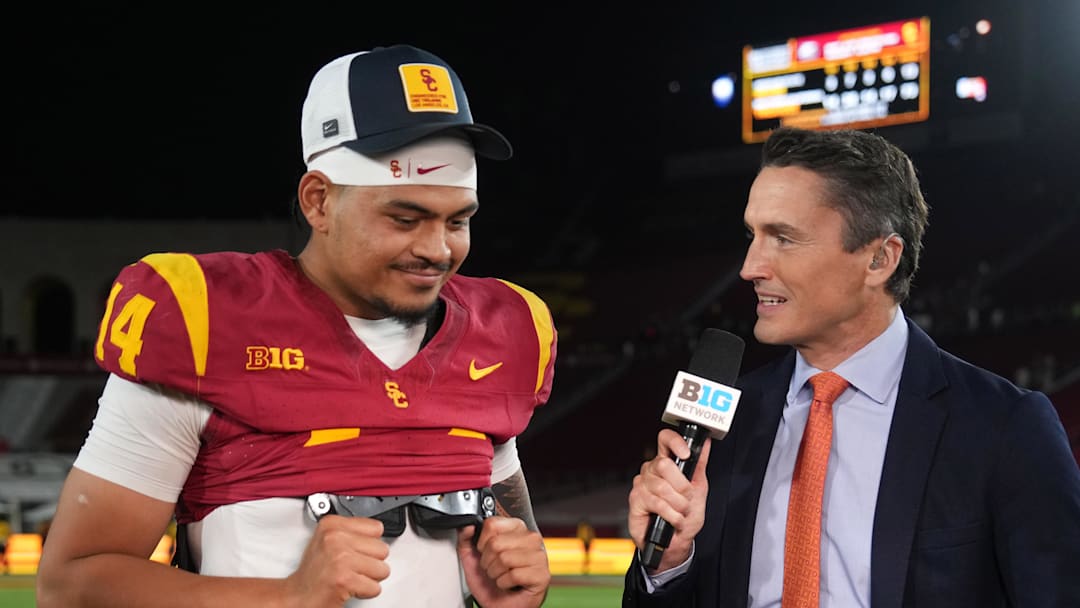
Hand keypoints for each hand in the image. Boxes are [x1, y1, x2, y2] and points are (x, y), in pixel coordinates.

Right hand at [283, 514, 389, 606]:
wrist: (297, 597)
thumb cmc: (314, 572)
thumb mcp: (328, 540)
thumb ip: (352, 532)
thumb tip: (379, 532)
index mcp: (332, 524)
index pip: (376, 528)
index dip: (369, 544)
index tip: (355, 551)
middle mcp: (335, 538)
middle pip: (382, 549)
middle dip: (372, 563)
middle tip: (352, 567)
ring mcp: (340, 558)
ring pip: (382, 569)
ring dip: (369, 578)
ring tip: (351, 577)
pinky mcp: (344, 579)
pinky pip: (375, 587)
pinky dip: (365, 592)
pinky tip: (350, 588)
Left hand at [457, 516, 549, 607]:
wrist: (500, 606)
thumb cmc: (490, 583)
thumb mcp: (472, 558)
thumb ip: (466, 539)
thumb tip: (468, 526)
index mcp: (516, 528)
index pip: (492, 524)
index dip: (482, 542)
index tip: (486, 552)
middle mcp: (531, 539)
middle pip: (496, 543)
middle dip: (488, 562)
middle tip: (494, 569)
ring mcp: (539, 556)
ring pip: (505, 559)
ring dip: (496, 574)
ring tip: (502, 576)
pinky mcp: (542, 574)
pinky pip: (514, 575)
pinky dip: (505, 584)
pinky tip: (510, 584)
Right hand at [627, 428, 711, 572]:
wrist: (676, 543)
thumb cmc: (685, 516)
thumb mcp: (699, 488)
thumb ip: (700, 465)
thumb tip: (704, 444)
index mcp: (666, 463)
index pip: (665, 440)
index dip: (675, 442)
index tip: (686, 453)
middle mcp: (651, 471)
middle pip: (664, 465)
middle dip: (682, 487)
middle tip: (686, 499)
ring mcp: (642, 484)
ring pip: (662, 487)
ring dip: (678, 505)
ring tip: (681, 513)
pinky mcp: (635, 500)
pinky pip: (657, 503)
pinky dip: (671, 515)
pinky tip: (674, 519)